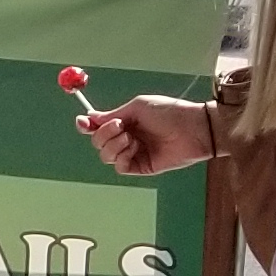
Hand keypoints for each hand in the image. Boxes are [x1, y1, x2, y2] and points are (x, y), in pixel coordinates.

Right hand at [78, 93, 213, 176]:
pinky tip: (135, 148)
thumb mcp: (137, 107)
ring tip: (131, 138)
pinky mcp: (141, 167)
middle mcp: (126, 138)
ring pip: (106, 156)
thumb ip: (113, 114)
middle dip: (103, 134)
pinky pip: (120, 167)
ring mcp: (133, 154)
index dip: (86, 126)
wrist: (193, 128)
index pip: (97, 127)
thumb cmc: (169, 112)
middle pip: (97, 143)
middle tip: (120, 126)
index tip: (82, 122)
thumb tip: (90, 118)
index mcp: (124, 122)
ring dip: (113, 145)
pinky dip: (122, 156)